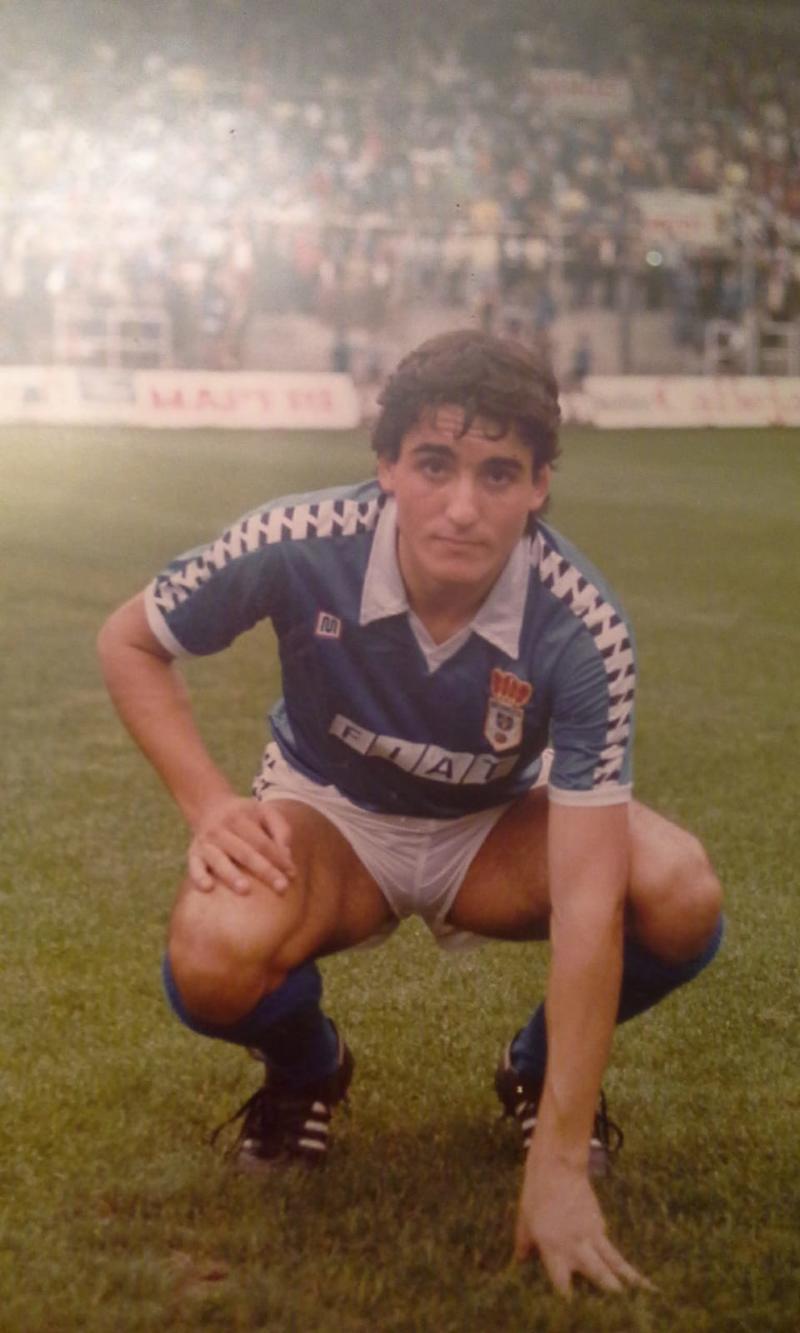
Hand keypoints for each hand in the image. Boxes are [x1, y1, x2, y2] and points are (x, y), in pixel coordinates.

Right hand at [187, 796, 295, 895]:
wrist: (208, 806)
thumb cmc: (243, 815)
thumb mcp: (264, 812)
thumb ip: (280, 829)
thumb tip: (286, 855)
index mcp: (240, 818)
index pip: (262, 842)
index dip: (278, 858)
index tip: (292, 875)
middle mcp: (221, 830)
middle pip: (245, 853)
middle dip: (264, 871)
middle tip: (281, 888)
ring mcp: (205, 842)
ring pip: (219, 860)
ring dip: (231, 875)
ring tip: (245, 890)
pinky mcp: (193, 853)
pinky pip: (193, 866)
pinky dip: (199, 877)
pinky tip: (208, 888)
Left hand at [514, 1157, 651, 1297]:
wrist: (558, 1166)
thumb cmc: (536, 1194)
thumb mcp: (524, 1222)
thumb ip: (524, 1245)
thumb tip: (519, 1262)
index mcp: (554, 1250)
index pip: (563, 1287)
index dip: (569, 1303)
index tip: (575, 1315)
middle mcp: (577, 1247)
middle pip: (601, 1277)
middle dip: (613, 1294)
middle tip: (626, 1310)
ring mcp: (592, 1235)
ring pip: (616, 1262)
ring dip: (633, 1279)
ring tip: (651, 1294)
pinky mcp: (600, 1223)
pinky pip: (609, 1245)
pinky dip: (615, 1257)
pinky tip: (624, 1267)